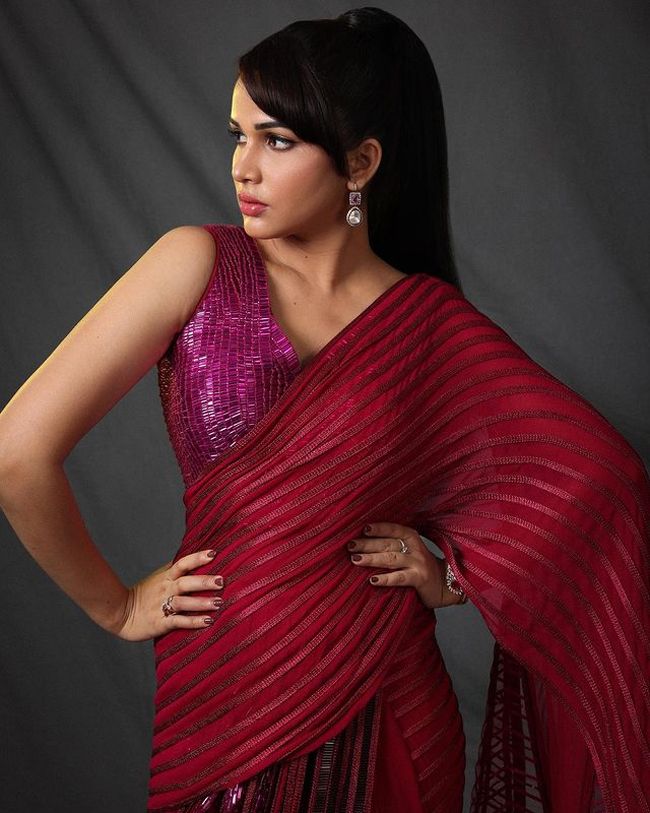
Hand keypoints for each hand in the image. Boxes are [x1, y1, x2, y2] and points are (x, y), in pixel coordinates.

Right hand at [113, 549, 224, 640]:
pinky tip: (208, 621)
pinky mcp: (161, 623)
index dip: (197, 558)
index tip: (213, 553)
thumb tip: (196, 559)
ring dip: (201, 602)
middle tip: (221, 581)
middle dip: (204, 581)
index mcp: (165, 577)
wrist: (119, 612)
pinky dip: (193, 621)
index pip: (182, 564)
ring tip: (218, 603)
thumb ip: (175, 570)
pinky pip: (179, 621)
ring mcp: (162, 606)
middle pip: (185, 582)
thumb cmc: (143, 594)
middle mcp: (165, 590)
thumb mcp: (158, 577)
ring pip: (183, 602)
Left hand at [347, 522, 463, 608]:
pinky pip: (400, 577)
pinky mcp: (420, 578)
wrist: (447, 585)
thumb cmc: (422, 568)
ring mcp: (418, 563)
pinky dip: (386, 578)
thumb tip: (364, 544)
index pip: (394, 529)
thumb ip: (393, 547)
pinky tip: (372, 580)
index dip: (379, 528)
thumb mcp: (410, 552)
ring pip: (391, 559)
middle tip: (350, 545)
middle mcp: (416, 548)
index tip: (362, 528)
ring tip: (355, 560)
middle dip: (367, 544)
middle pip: (388, 544)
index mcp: (412, 538)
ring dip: (372, 559)